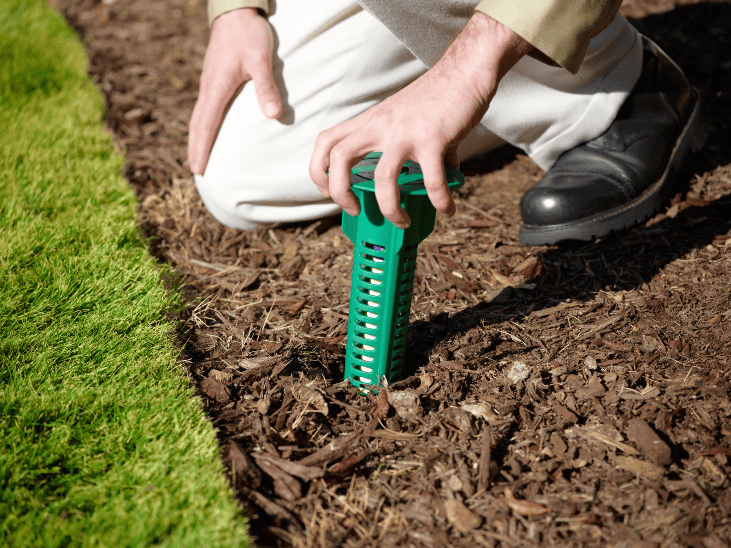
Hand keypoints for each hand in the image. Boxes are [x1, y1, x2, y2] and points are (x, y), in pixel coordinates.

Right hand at [188, 8, 281, 174]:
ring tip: (199, 155)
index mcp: (216, 88)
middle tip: (196, 170)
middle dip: (195, 148)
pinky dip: (203, 124)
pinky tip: (210, 129)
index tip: (198, 168)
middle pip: (197, 125)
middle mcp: (208, 88)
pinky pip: (205, 107)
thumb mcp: (261, 59)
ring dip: (198, 137)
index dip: (201, 148)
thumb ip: (267, 87)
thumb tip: (272, 115)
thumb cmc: (249, 34)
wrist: (236, 10)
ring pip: (199, 116)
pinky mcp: (214, 78)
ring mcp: (209, 83)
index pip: (206, 126)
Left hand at [309, 12, 531, 227]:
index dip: (319, 170)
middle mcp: (381, 126)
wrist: (466, 71)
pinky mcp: (433, 138)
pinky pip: (432, 179)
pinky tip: (448, 208)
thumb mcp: (409, 119)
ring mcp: (405, 132)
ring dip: (389, 207)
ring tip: (402, 222)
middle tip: (355, 209)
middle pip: (340, 158)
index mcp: (371, 121)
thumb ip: (412, 151)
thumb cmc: (438, 96)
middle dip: (340, 192)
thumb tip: (433, 182)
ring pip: (382, 177)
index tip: (329, 191)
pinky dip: (439, 200)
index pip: (327, 141)